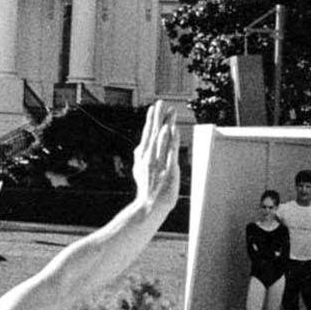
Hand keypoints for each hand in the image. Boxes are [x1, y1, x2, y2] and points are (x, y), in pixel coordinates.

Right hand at [131, 100, 180, 215]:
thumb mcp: (140, 171)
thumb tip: (138, 147)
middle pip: (153, 134)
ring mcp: (158, 163)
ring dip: (166, 124)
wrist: (149, 207)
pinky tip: (172, 130)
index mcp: (143, 156)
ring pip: (162, 140)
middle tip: (160, 102)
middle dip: (157, 117)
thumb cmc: (147, 191)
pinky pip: (169, 151)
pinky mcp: (167, 170)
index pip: (147, 134)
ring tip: (170, 111)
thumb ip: (140, 158)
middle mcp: (149, 158)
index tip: (154, 107)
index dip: (151, 120)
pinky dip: (170, 140)